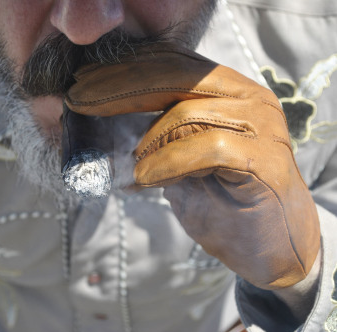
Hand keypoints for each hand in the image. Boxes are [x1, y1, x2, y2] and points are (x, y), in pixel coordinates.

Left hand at [64, 43, 319, 289]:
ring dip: (149, 139)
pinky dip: (169, 161)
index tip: (83, 82)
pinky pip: (207, 146)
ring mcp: (261, 124)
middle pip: (174, 76)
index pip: (171, 64)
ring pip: (187, 111)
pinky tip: (147, 178)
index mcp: (228, 90)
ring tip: (135, 164)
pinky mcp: (264, 159)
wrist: (269, 249)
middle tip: (79, 100)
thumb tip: (105, 120)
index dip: (123, 70)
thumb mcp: (178, 160)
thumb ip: (156, 134)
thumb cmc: (222, 201)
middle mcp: (248, 96)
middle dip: (118, 88)